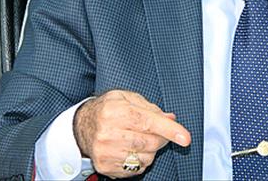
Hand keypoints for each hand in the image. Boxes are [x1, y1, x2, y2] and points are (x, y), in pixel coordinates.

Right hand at [73, 90, 190, 177]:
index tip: (185, 138)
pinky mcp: (105, 166)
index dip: (169, 130)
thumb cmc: (108, 109)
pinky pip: (135, 169)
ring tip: (140, 138)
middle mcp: (108, 133)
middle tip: (159, 131)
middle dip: (162, 138)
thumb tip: (171, 119)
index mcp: (115, 111)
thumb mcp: (127, 98)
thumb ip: (151, 108)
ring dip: (151, 150)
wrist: (81, 125)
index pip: (148, 122)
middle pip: (150, 142)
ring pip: (145, 158)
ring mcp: (105, 152)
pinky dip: (140, 160)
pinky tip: (131, 149)